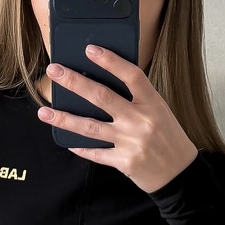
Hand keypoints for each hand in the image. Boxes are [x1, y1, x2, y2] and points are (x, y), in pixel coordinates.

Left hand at [37, 46, 198, 192]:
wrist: (181, 175)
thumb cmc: (169, 138)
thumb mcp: (160, 112)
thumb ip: (137, 99)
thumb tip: (104, 83)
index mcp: (153, 104)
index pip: (131, 75)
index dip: (110, 61)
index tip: (90, 49)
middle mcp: (140, 121)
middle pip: (102, 97)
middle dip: (74, 82)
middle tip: (54, 71)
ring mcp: (131, 143)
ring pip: (90, 127)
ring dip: (64, 118)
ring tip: (44, 111)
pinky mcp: (124, 162)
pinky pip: (96, 153)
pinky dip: (80, 147)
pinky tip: (66, 140)